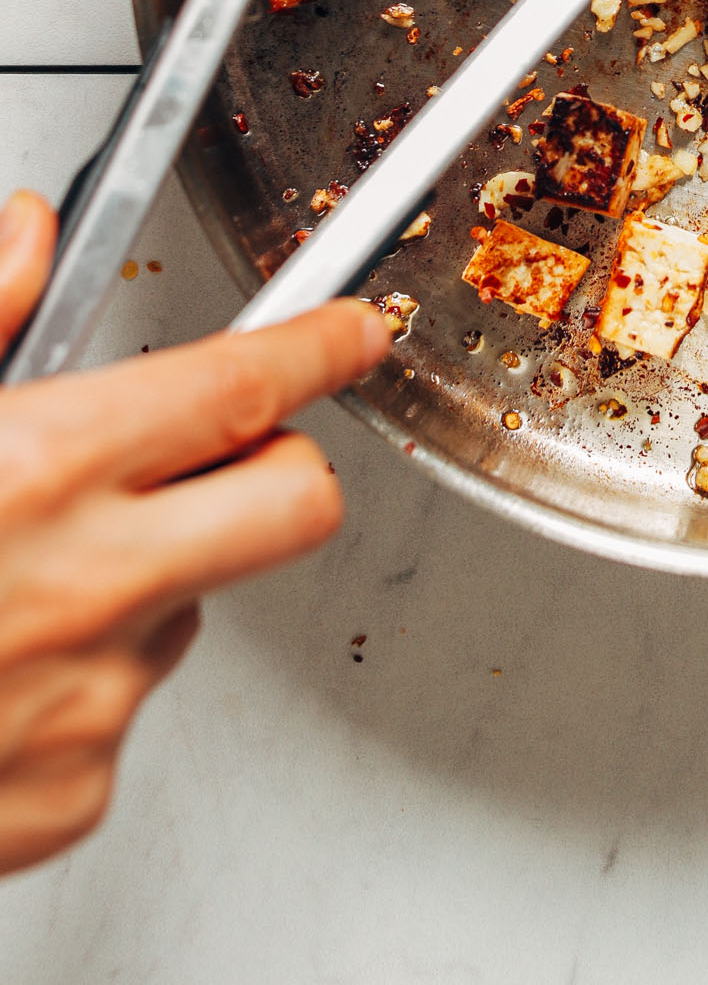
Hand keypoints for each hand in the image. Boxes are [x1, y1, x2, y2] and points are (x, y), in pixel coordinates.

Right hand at [0, 190, 391, 875]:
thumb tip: (29, 236)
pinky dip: (77, 684)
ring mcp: (92, 701)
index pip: (244, 386)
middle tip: (212, 457)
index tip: (352, 332)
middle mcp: (93, 586)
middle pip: (295, 503)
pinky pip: (121, 714)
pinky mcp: (74, 793)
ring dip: (144, 582)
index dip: (318, 346)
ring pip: (194, 608)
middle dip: (276, 467)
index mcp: (43, 470)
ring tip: (13, 581)